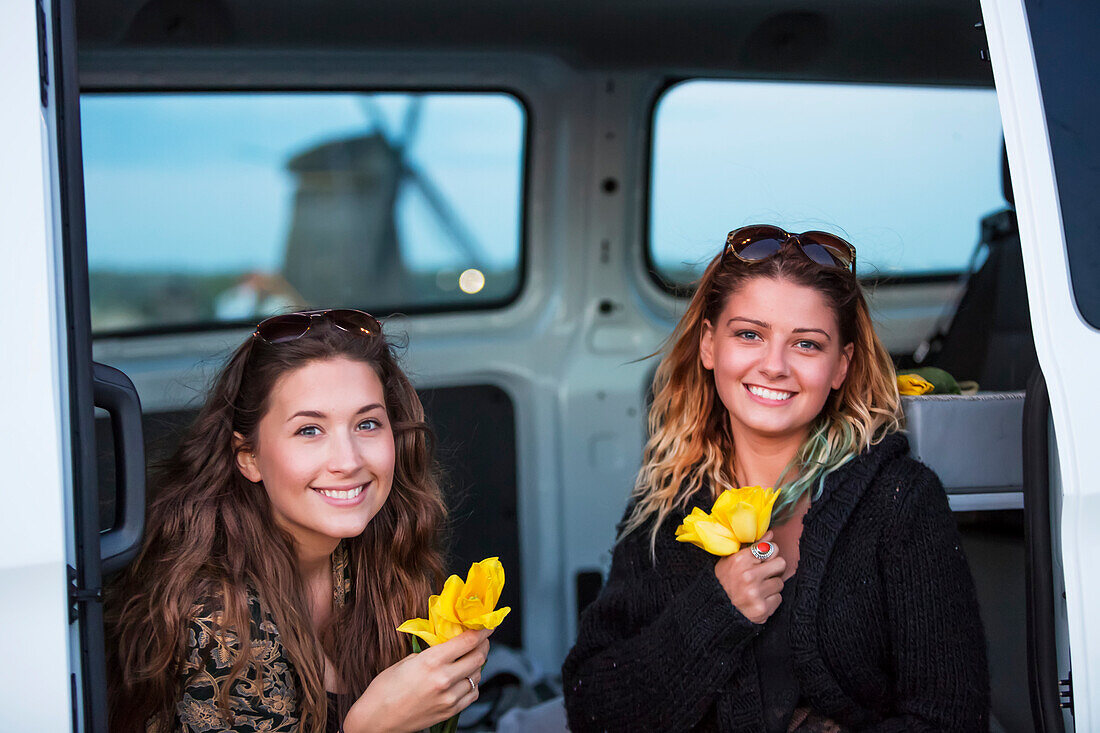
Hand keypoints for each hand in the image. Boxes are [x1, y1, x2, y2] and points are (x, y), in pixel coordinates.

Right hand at [343, 629, 490, 732]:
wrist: (375, 721)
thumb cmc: (384, 689)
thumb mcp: (406, 661)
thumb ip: (431, 652)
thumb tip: (449, 644)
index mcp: (431, 661)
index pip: (467, 642)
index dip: (482, 631)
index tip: (487, 625)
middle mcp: (444, 679)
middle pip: (478, 657)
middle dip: (483, 645)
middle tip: (482, 639)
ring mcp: (449, 698)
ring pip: (477, 676)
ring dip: (477, 665)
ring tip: (469, 659)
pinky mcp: (449, 711)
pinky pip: (472, 694)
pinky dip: (472, 684)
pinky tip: (464, 679)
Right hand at [713, 531, 785, 623]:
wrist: (715, 610)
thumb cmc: (724, 582)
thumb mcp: (730, 560)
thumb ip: (751, 547)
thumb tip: (771, 534)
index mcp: (739, 560)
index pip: (770, 548)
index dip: (768, 554)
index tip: (761, 560)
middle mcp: (748, 576)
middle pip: (780, 563)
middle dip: (773, 569)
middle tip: (762, 575)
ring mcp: (755, 594)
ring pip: (780, 583)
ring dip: (771, 586)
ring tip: (757, 589)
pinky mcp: (762, 609)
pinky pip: (778, 599)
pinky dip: (770, 600)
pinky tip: (758, 600)